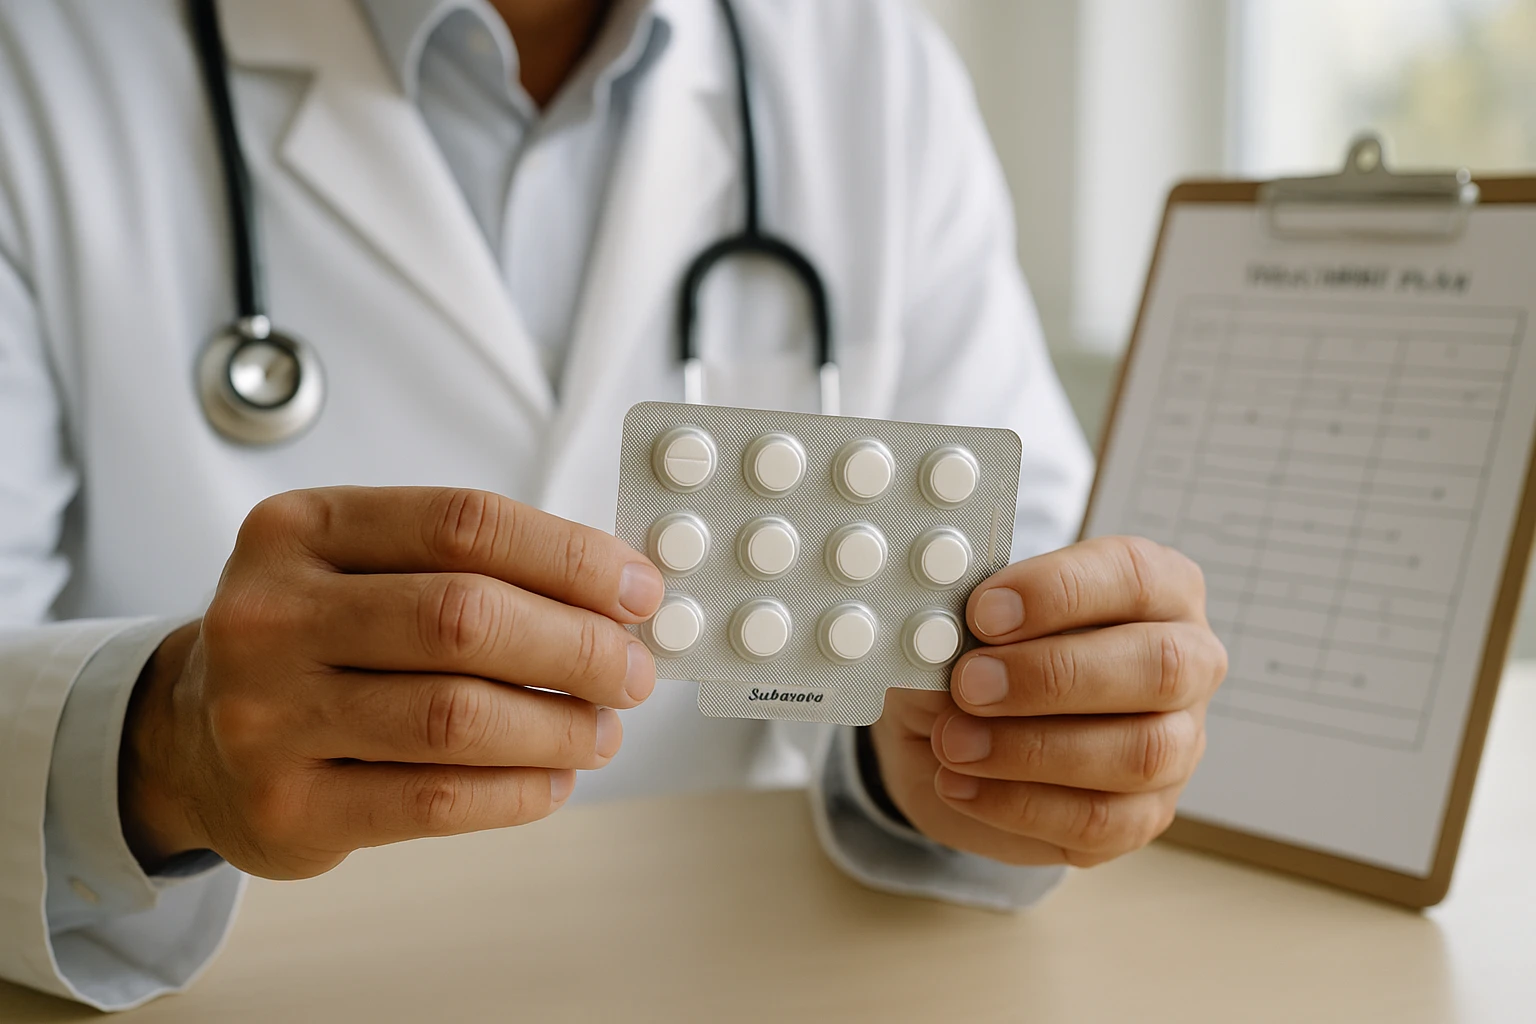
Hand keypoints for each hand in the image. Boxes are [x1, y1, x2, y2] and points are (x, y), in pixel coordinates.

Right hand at [119, 487, 663, 878]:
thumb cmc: (315, 640)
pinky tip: (553, 778)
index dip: (572, 557)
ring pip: (457, 717)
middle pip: (465, 618)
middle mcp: (272, 614)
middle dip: (579, 646)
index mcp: (304, 529)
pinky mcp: (285, 807)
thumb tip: (621, 597)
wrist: (193, 736)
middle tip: (633, 671)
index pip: (466, 523)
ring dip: (559, 725)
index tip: (638, 590)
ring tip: (601, 729)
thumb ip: (476, 566)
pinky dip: (519, 791)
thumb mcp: (366, 567)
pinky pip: (436, 801)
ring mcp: (267, 715)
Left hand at [869, 536, 1225, 866]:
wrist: (948, 742)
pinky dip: (1019, 804)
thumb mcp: (955, 627)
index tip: (982, 612)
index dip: (1059, 591)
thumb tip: (937, 640)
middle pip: (1159, 666)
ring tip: (951, 742)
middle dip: (1054, 676)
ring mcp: (1177, 745)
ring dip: (1032, 749)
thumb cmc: (974, 659)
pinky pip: (1102, 821)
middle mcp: (1186, 664)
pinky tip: (961, 784)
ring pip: (1140, 752)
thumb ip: (957, 624)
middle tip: (968, 683)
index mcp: (1156, 590)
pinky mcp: (1145, 815)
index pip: (1134, 575)